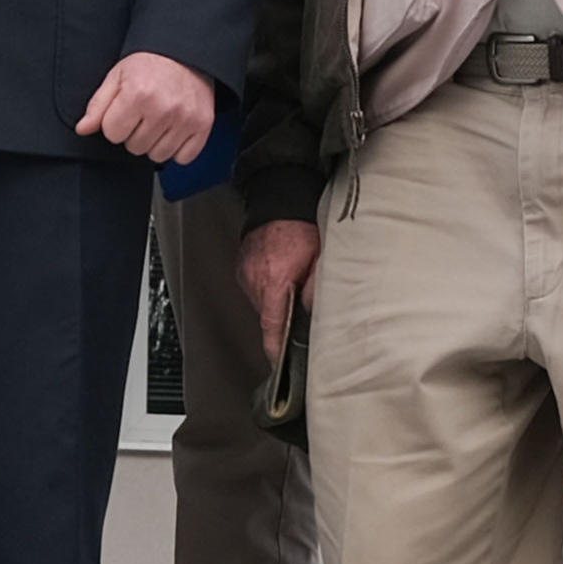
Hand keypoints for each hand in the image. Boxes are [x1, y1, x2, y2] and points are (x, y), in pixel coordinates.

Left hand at [77, 51, 217, 165]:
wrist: (184, 54)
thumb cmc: (149, 65)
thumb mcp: (117, 77)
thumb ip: (98, 105)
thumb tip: (83, 129)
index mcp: (137, 94)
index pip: (112, 134)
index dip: (115, 124)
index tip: (124, 112)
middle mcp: (163, 108)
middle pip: (135, 147)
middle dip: (135, 133)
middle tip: (143, 114)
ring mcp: (185, 118)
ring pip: (158, 156)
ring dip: (155, 143)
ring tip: (158, 121)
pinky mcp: (203, 125)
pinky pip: (184, 158)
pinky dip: (178, 149)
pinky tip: (173, 130)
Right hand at [239, 218, 322, 364]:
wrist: (279, 198)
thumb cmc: (301, 225)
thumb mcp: (320, 258)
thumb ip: (317, 289)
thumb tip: (315, 314)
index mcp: (273, 282)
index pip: (272, 327)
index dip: (276, 348)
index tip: (279, 364)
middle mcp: (254, 281)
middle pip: (267, 317)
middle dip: (282, 321)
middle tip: (299, 318)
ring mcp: (245, 274)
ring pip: (262, 303)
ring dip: (276, 302)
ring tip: (292, 289)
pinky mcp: (242, 267)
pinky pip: (255, 288)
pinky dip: (268, 288)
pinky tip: (282, 277)